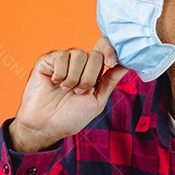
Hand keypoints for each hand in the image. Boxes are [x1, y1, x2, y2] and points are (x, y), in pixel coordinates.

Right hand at [9, 35, 127, 151]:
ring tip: (66, 90)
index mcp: (92, 71)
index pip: (104, 48)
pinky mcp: (48, 60)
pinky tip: (55, 83)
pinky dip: (61, 73)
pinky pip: (62, 56)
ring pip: (79, 55)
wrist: (46, 126)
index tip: (111, 63)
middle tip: (78, 92)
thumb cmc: (71, 116)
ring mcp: (64, 61)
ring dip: (74, 78)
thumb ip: (111, 81)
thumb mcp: (97, 100)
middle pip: (95, 55)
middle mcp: (79, 63)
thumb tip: (127, 64)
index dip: (110, 50)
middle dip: (89, 78)